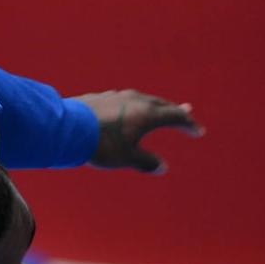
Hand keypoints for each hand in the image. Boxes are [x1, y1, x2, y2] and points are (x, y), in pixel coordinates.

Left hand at [75, 89, 203, 172]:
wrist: (66, 129)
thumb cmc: (100, 145)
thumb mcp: (126, 158)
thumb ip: (146, 162)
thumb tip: (162, 168)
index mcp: (147, 114)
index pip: (176, 116)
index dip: (189, 124)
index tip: (198, 131)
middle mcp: (135, 100)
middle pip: (161, 104)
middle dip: (174, 110)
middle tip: (185, 112)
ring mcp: (116, 96)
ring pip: (141, 99)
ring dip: (153, 105)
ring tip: (158, 109)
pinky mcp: (100, 97)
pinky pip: (123, 100)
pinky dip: (132, 106)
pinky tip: (126, 109)